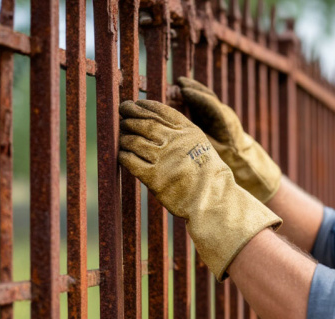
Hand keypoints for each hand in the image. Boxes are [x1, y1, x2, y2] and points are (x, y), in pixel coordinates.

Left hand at [118, 99, 280, 279]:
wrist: (213, 199)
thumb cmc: (208, 175)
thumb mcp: (201, 146)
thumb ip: (182, 133)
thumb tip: (158, 122)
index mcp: (188, 131)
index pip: (161, 111)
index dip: (144, 105)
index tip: (134, 103)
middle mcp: (175, 141)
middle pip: (144, 123)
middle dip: (129, 116)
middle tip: (122, 116)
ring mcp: (163, 159)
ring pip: (133, 140)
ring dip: (124, 137)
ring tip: (122, 137)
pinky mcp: (153, 178)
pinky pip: (129, 161)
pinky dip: (123, 155)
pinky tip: (122, 154)